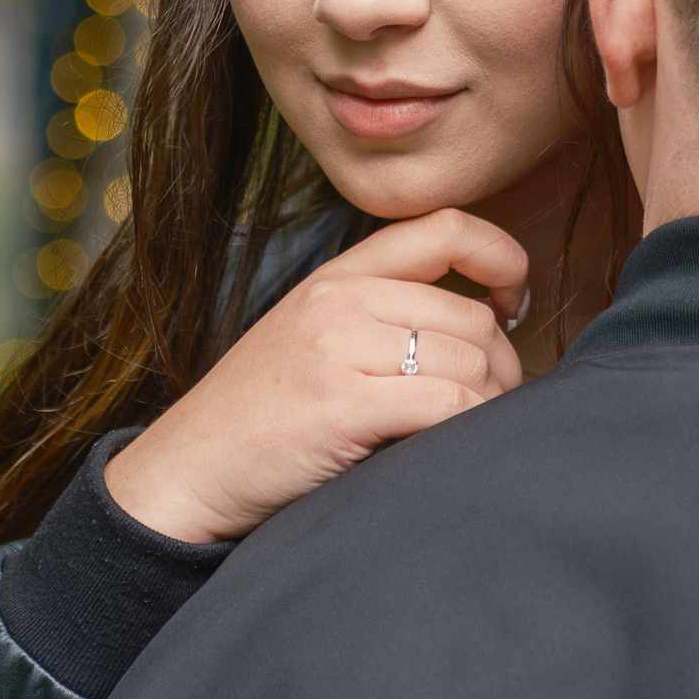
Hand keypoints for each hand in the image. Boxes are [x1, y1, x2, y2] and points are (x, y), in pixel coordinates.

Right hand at [104, 209, 528, 544]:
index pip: (447, 226)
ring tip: (470, 433)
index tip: (512, 303)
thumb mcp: (316, 340)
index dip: (503, 257)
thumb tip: (490, 327)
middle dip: (502, 366)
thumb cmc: (261, 421)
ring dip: (490, 404)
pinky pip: (448, 405)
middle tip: (492, 405)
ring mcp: (337, 346)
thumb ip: (383, 319)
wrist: (187, 472)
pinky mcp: (342, 402)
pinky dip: (469, 429)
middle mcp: (339, 299)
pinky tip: (451, 451)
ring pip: (470, 360)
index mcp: (337, 276)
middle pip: (471, 314)